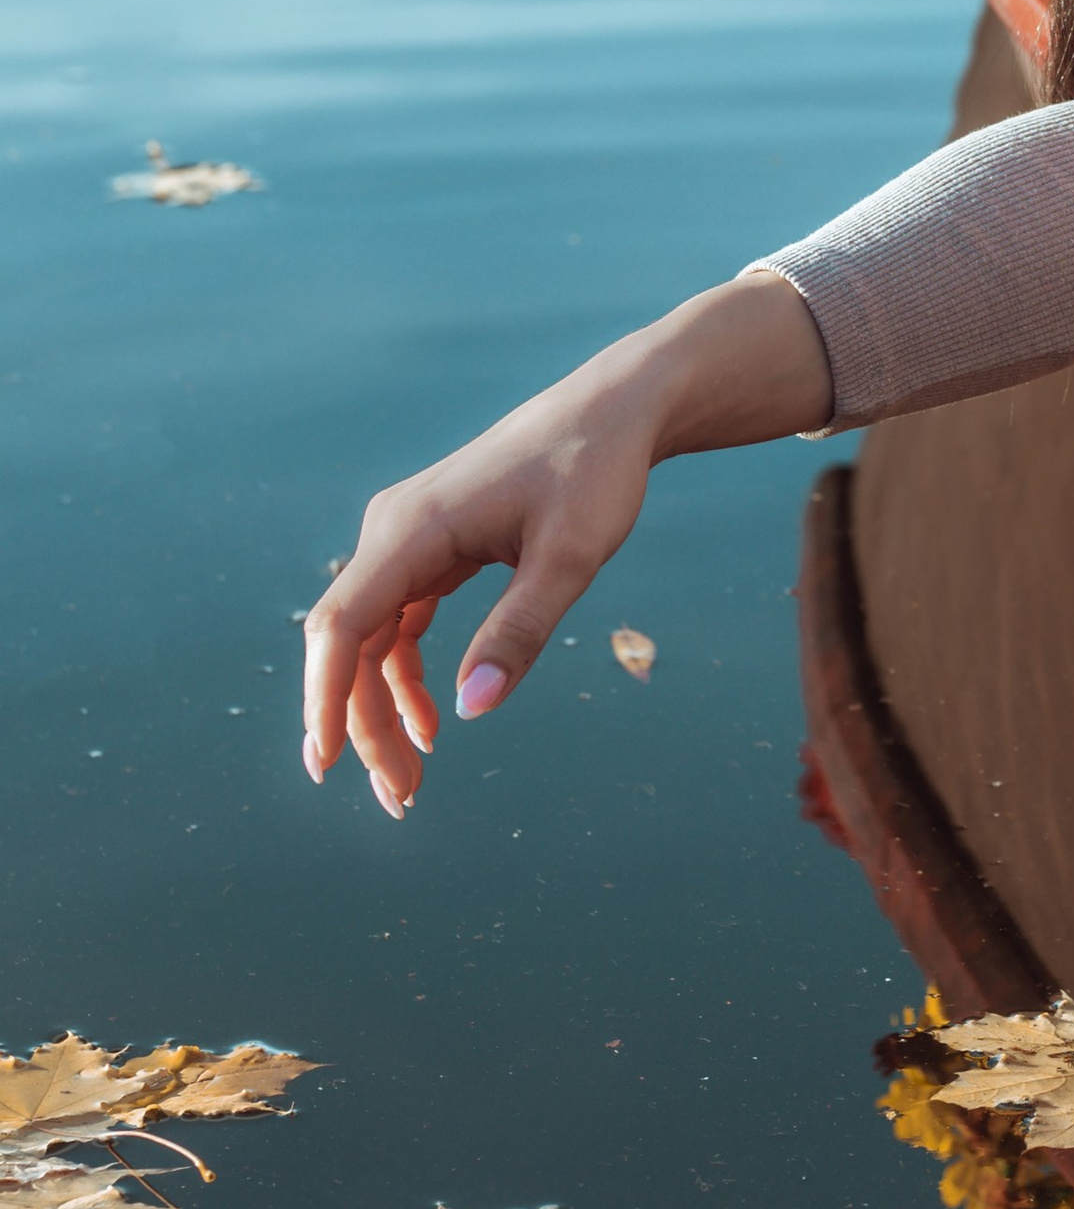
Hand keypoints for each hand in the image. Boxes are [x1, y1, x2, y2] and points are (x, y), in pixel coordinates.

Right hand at [302, 274, 830, 817]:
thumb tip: (473, 709)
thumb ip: (520, 631)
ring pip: (371, 639)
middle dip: (360, 724)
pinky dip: (405, 676)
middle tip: (397, 797)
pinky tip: (431, 722)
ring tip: (412, 777)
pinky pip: (398, 623)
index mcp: (414, 528)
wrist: (613, 411)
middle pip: (349, 643)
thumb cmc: (594, 474)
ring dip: (382, 709)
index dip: (324, 697)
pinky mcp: (431, 547)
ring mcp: (409, 539)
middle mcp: (394, 530)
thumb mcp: (569, 557)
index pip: (342, 624)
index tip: (327, 763)